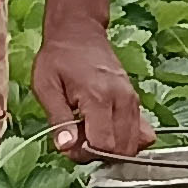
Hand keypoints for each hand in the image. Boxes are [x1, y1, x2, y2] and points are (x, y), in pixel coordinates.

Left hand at [31, 22, 153, 157]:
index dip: (85, 154)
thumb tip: (66, 148)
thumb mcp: (46, 87)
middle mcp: (122, 99)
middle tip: (77, 140)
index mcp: (98, 96)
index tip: (68, 144)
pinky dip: (126, 140)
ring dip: (111, 149)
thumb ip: (58, 119)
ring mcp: (132, 100)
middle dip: (98, 154)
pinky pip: (141, 132)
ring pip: (134, 144)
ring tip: (89, 134)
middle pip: (122, 149)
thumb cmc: (58, 58)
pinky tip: (106, 131)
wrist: (80, 32)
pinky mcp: (136, 100)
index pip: (103, 145)